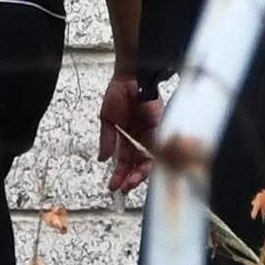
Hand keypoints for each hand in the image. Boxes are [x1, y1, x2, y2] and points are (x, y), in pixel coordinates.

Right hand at [99, 72, 158, 195]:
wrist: (129, 75)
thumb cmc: (118, 93)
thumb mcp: (107, 120)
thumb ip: (106, 140)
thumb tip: (102, 159)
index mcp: (128, 138)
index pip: (125, 162)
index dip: (120, 175)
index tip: (113, 187)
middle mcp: (141, 139)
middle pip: (139, 165)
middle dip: (131, 178)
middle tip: (124, 188)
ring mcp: (152, 133)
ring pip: (150, 159)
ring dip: (141, 173)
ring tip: (132, 182)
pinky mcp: (161, 125)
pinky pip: (160, 145)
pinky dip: (154, 157)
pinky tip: (145, 166)